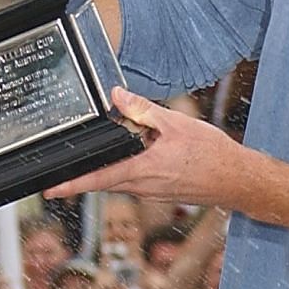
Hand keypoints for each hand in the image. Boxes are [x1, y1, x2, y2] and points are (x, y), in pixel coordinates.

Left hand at [43, 88, 249, 206]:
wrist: (239, 180)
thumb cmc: (212, 154)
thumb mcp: (176, 123)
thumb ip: (143, 110)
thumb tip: (116, 96)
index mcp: (143, 170)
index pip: (98, 178)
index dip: (71, 184)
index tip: (50, 189)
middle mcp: (143, 186)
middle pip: (102, 182)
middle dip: (78, 179)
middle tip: (55, 176)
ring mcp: (151, 191)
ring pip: (118, 181)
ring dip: (105, 171)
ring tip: (96, 156)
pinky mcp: (159, 191)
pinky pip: (133, 180)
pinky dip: (125, 169)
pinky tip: (132, 155)